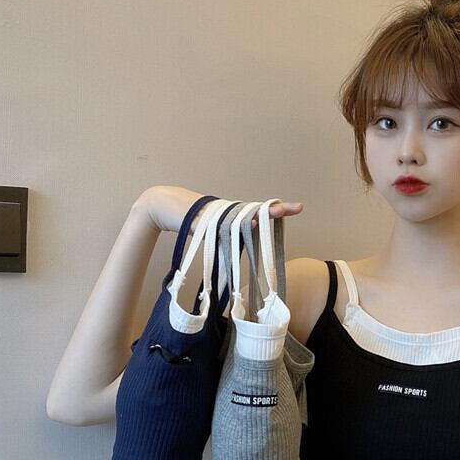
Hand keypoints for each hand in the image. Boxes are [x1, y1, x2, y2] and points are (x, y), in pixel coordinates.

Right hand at [133, 185, 303, 234]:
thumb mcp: (213, 231)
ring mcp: (215, 211)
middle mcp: (228, 211)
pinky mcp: (201, 217)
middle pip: (255, 210)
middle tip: (296, 207)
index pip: (259, 211)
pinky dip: (230, 224)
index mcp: (233, 214)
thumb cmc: (189, 220)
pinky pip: (219, 222)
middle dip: (275, 210)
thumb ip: (229, 238)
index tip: (298, 207)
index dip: (277, 210)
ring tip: (280, 211)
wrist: (162, 206)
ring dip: (258, 216)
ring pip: (241, 215)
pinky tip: (243, 222)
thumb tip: (241, 253)